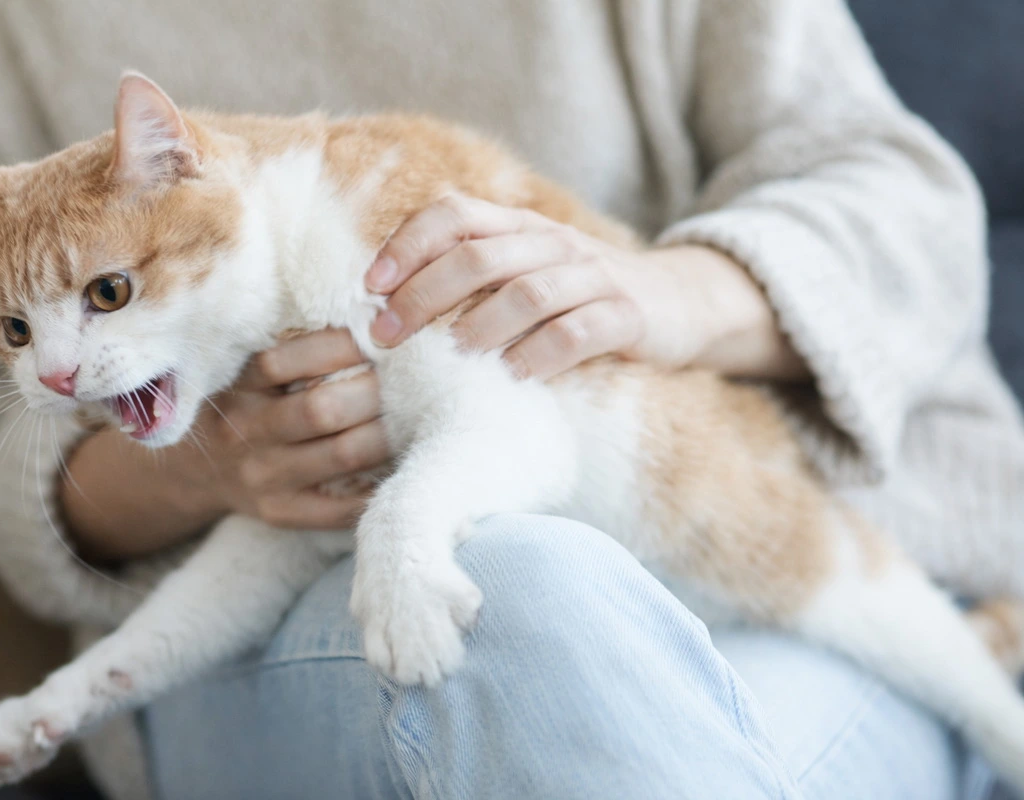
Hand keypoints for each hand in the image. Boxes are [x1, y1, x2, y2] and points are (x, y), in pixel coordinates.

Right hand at [62, 330, 388, 560]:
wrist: (193, 471)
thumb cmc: (241, 404)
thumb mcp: (246, 369)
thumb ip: (292, 346)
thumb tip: (368, 314)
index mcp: (237, 387)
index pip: (286, 360)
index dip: (342, 344)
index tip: (382, 331)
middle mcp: (245, 432)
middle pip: (322, 409)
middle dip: (375, 390)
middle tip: (414, 377)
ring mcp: (263, 478)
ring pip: (341, 454)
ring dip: (388, 433)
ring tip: (419, 413)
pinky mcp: (281, 513)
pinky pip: (340, 507)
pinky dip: (378, 485)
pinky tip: (404, 465)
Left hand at [365, 194, 805, 380]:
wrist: (679, 303)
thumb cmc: (579, 298)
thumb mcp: (526, 274)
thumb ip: (473, 280)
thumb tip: (385, 310)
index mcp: (519, 227)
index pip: (453, 213)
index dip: (406, 245)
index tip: (368, 289)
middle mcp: (552, 243)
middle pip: (480, 255)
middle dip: (424, 295)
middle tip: (388, 337)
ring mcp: (593, 277)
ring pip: (528, 291)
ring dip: (481, 325)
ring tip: (450, 359)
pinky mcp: (627, 316)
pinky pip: (579, 331)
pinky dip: (542, 354)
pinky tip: (514, 377)